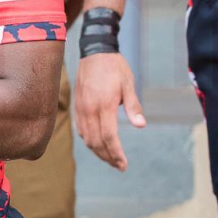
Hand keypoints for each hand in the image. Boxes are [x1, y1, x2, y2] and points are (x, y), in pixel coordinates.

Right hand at [75, 53, 144, 171]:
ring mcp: (81, 108)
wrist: (94, 52)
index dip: (116, 153)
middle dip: (107, 157)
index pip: (109, 137)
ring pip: (86, 138)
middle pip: (96, 142)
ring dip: (98, 151)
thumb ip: (133, 106)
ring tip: (110, 159)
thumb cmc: (114, 67)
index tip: (123, 164)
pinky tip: (97, 144)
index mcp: (104, 105)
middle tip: (119, 166)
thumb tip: (140, 125)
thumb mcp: (128, 85)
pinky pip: (81, 129)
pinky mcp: (77, 105)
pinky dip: (89, 141)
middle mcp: (89, 109)